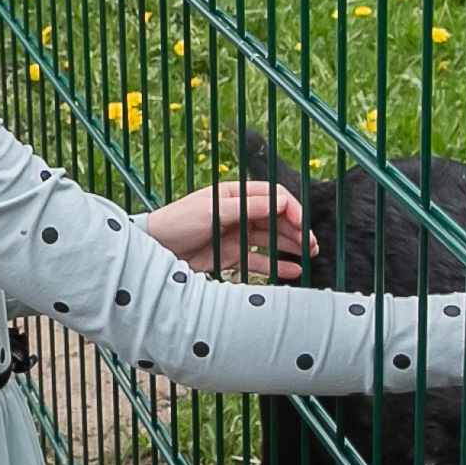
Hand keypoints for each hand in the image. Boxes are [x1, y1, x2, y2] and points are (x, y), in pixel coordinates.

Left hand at [144, 180, 311, 281]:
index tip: (303, 224)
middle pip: (275, 219)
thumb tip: (279, 202)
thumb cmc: (176, 222)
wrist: (153, 250)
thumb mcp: (213, 211)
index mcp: (233, 195)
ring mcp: (235, 235)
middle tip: (312, 244)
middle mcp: (237, 213)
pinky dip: (276, 265)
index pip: (272, 198)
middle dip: (296, 230)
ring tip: (309, 255)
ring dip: (290, 246)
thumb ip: (247, 207)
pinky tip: (292, 269)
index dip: (291, 210)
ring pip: (270, 240)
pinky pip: (258, 260)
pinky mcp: (229, 256)